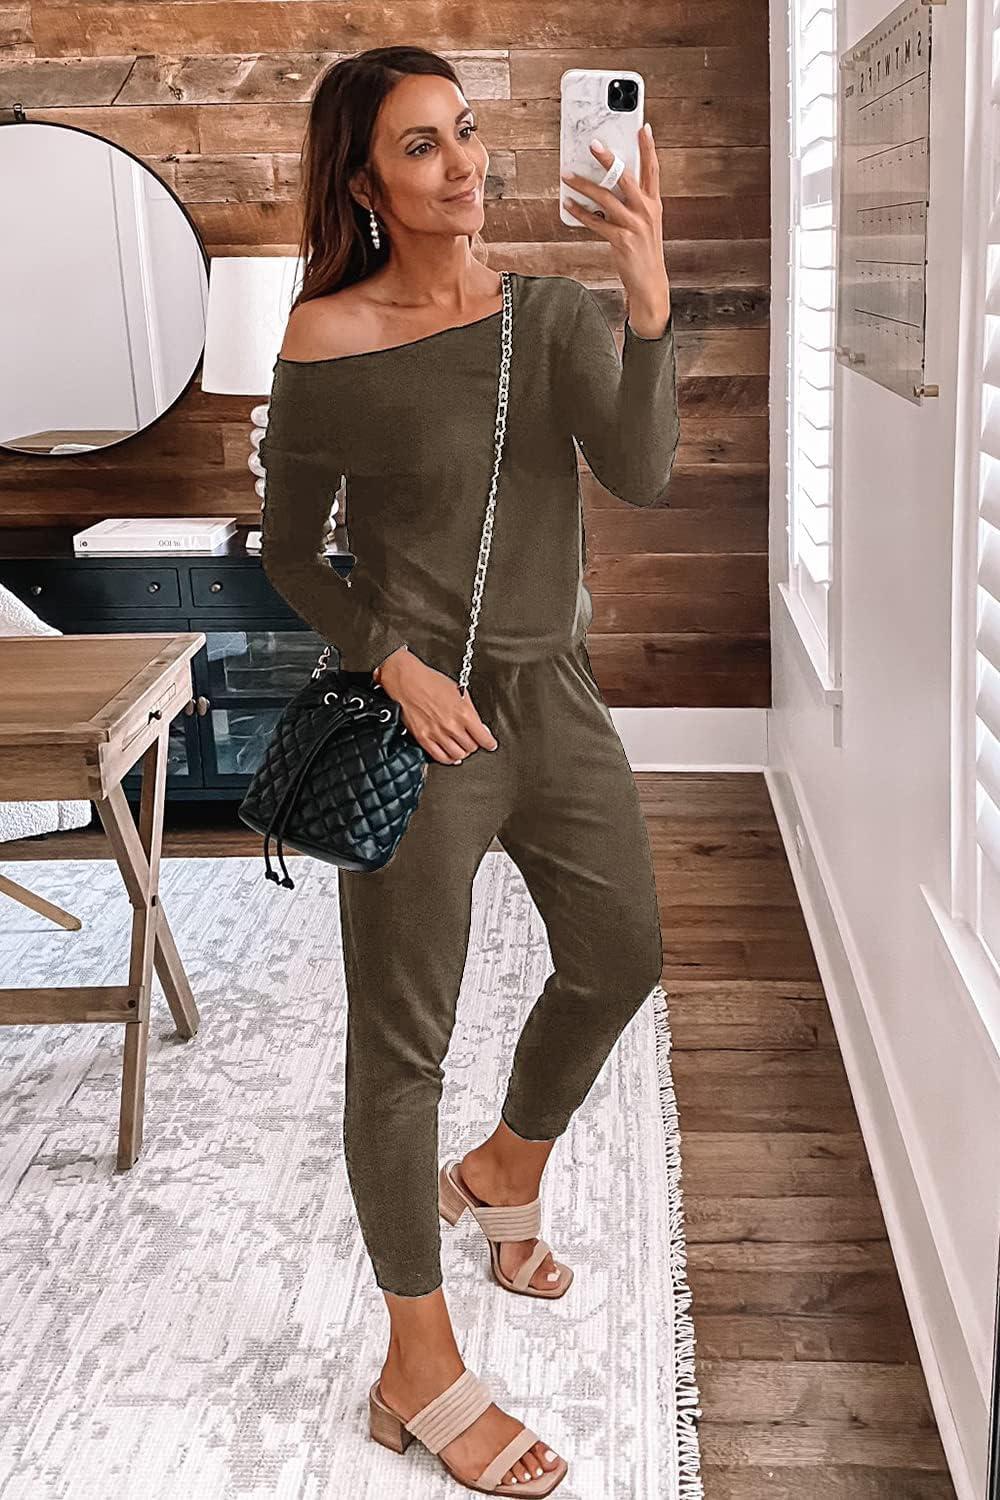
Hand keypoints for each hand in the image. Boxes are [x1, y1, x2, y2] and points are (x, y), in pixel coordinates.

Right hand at [378, 649, 498, 764]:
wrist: (408, 682)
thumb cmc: (431, 682)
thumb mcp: (459, 692)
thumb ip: (470, 711)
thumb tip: (479, 726)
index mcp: (464, 713)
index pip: (483, 738)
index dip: (489, 743)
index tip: (490, 744)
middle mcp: (451, 726)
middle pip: (471, 748)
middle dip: (474, 744)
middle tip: (472, 740)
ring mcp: (437, 733)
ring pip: (457, 755)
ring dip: (462, 752)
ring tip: (461, 747)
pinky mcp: (423, 738)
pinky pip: (440, 757)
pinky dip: (448, 759)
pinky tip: (451, 756)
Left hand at [560, 123, 670, 337]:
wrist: (650, 283)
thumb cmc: (645, 252)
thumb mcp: (646, 224)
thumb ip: (633, 204)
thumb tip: (609, 186)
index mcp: (654, 204)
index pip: (653, 169)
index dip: (648, 148)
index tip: (642, 127)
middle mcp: (646, 211)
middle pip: (626, 177)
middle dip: (608, 159)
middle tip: (593, 143)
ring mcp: (634, 225)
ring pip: (605, 198)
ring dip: (584, 185)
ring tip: (567, 176)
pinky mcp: (621, 240)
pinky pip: (596, 222)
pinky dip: (581, 213)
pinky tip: (569, 205)